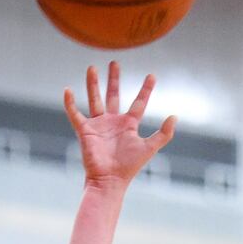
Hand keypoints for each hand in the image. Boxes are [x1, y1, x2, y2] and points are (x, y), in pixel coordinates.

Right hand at [64, 62, 175, 186]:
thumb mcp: (149, 148)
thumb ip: (163, 134)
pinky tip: (67, 90)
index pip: (139, 103)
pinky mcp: (85, 130)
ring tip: (92, 67)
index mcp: (129, 125)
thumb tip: (174, 116)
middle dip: (114, 80)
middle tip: (114, 63)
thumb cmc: (129, 166)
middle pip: (114, 95)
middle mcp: (113, 122)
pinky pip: (75, 114)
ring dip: (93, 84)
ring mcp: (98, 125)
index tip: (152, 76)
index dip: (146, 90)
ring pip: (95, 99)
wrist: (110, 180)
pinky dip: (70, 103)